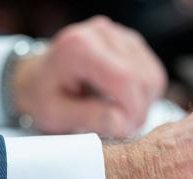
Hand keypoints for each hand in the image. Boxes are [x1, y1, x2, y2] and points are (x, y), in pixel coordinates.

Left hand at [13, 16, 166, 137]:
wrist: (39, 77)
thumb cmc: (44, 95)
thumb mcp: (55, 114)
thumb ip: (88, 118)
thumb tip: (121, 123)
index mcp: (79, 47)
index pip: (125, 78)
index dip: (132, 110)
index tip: (123, 131)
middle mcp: (101, 33)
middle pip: (143, 78)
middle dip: (138, 111)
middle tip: (120, 129)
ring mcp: (119, 34)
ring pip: (153, 76)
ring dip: (143, 104)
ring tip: (119, 116)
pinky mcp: (130, 42)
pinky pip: (153, 73)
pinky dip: (145, 94)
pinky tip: (123, 102)